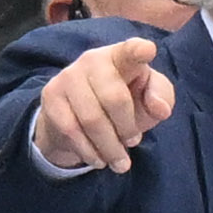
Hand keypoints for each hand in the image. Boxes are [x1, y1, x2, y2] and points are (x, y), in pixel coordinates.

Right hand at [33, 38, 175, 173]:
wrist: (77, 119)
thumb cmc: (124, 104)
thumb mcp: (148, 100)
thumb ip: (161, 97)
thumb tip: (160, 108)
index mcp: (121, 56)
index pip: (130, 51)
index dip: (138, 51)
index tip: (148, 51)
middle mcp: (92, 60)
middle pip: (115, 99)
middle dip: (127, 129)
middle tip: (134, 143)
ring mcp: (68, 76)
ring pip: (92, 119)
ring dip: (110, 148)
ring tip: (120, 162)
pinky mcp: (51, 96)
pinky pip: (72, 130)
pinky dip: (90, 151)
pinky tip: (99, 159)